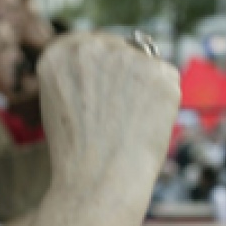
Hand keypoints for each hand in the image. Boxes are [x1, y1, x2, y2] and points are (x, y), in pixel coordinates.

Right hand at [37, 33, 179, 208]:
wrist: (100, 181)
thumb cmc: (78, 153)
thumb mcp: (59, 103)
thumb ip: (80, 74)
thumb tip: (116, 60)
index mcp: (59, 53)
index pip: (86, 45)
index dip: (97, 71)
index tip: (101, 92)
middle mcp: (90, 46)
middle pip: (117, 49)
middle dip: (122, 76)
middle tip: (118, 114)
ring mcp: (127, 56)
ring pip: (143, 65)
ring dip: (142, 88)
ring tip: (128, 124)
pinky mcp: (160, 71)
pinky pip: (166, 79)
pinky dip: (163, 101)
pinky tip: (146, 124)